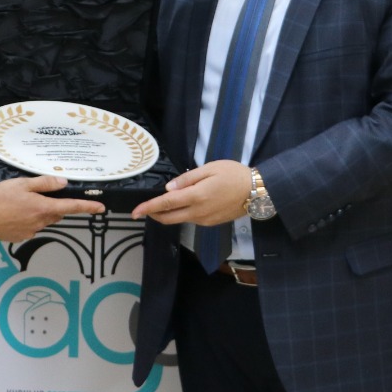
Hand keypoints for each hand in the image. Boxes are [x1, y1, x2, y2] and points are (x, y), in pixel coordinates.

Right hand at [0, 175, 104, 242]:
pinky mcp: (21, 237)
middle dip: (53, 205)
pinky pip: (32, 227)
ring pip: (44, 220)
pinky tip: (14, 213)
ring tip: (20, 203)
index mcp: (43, 208)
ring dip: (39, 212)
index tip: (100, 208)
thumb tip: (63, 183)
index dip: (88, 207)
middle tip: (39, 195)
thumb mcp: (22, 184)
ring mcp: (31, 232)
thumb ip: (44, 184)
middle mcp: (40, 222)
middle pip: (56, 213)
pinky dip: (28, 220)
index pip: (71, 207)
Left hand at [130, 160, 250, 225]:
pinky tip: (185, 203)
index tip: (135, 212)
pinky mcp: (211, 223)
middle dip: (153, 214)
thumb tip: (169, 189)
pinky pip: (191, 219)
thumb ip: (187, 179)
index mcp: (196, 197)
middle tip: (145, 208)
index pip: (165, 204)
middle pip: (168, 218)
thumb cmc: (234, 175)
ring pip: (179, 220)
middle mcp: (198, 212)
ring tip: (166, 202)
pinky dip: (182, 213)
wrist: (257, 191)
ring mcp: (204, 220)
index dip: (148, 208)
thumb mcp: (210, 169)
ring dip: (168, 214)